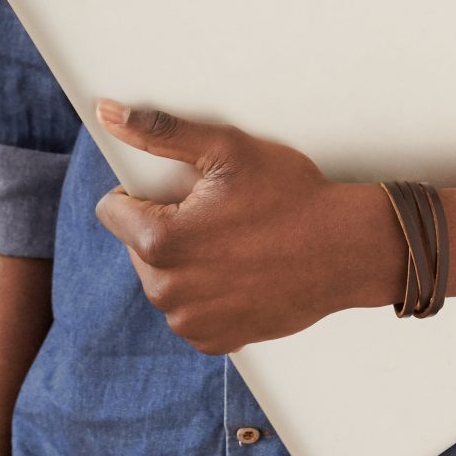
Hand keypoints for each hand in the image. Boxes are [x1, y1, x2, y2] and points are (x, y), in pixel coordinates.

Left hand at [92, 103, 400, 354]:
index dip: (142, 193)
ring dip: (186, 263)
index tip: (182, 191)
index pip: (112, 211)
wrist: (346, 249)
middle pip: (138, 247)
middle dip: (166, 228)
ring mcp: (192, 322)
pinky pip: (192, 311)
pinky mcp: (217, 340)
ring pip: (164, 281)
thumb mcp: (225, 148)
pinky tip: (242, 272)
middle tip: (217, 214)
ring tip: (233, 243)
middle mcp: (168, 291)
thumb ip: (159, 131)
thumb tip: (109, 114)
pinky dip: (208, 293)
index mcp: (160, 241)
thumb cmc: (292, 196)